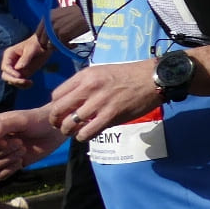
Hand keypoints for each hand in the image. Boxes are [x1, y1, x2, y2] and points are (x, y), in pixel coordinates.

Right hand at [0, 110, 62, 179]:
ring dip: (6, 161)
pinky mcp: (8, 164)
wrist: (53, 130)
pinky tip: (20, 162)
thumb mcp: (20, 120)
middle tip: (20, 144)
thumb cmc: (37, 121)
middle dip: (2, 152)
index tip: (6, 142)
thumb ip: (1, 127)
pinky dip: (7, 171)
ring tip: (23, 150)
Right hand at [1, 32, 49, 88]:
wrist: (45, 45)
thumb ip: (25, 58)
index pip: (5, 67)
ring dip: (19, 84)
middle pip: (6, 76)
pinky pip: (20, 82)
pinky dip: (23, 85)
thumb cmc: (37, 44)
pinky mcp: (23, 73)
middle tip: (24, 81)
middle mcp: (10, 63)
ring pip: (12, 80)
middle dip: (14, 80)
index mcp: (9, 55)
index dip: (10, 73)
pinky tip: (31, 84)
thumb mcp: (32, 49)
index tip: (19, 76)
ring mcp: (16, 69)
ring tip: (30, 83)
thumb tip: (18, 68)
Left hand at [47, 59, 161, 140]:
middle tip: (61, 125)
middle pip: (58, 110)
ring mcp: (99, 103)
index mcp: (85, 76)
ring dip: (68, 131)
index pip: (56, 95)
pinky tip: (86, 134)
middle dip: (56, 121)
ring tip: (74, 132)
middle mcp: (88, 88)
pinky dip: (82, 136)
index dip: (55, 106)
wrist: (154, 78)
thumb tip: (74, 100)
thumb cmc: (130, 74)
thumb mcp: (102, 71)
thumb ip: (86, 84)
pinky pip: (87, 132)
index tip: (61, 112)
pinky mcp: (111, 116)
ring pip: (70, 124)